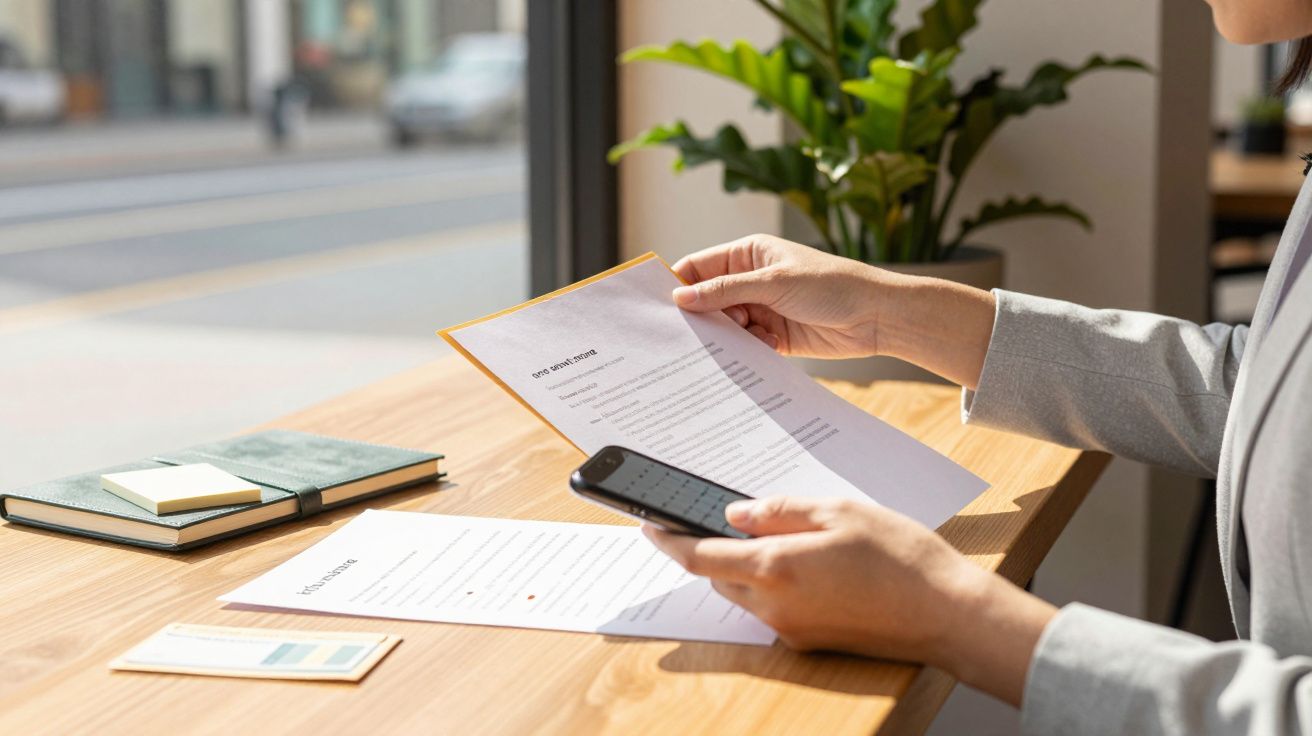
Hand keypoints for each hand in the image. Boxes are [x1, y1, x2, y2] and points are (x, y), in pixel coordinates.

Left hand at [643, 496, 1055, 706]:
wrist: (948, 614)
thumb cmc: (902, 557)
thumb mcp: (839, 511)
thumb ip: (780, 511)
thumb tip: (737, 514)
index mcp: (775, 568)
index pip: (699, 556)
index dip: (668, 540)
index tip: (647, 524)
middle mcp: (775, 605)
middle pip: (719, 577)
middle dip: (713, 549)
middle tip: (724, 518)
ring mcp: (792, 629)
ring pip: (746, 594)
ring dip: (745, 567)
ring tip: (778, 536)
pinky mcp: (811, 642)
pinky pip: (774, 608)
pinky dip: (774, 584)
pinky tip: (808, 563)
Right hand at [671, 234, 893, 359]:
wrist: (877, 316)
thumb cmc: (832, 285)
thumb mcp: (773, 283)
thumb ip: (725, 291)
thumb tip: (681, 297)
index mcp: (748, 254)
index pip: (699, 267)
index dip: (679, 284)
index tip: (663, 308)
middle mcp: (751, 280)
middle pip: (708, 300)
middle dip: (704, 317)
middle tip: (697, 334)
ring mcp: (762, 309)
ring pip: (726, 326)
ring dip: (729, 336)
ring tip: (747, 336)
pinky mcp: (773, 337)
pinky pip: (746, 345)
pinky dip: (748, 350)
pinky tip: (767, 346)